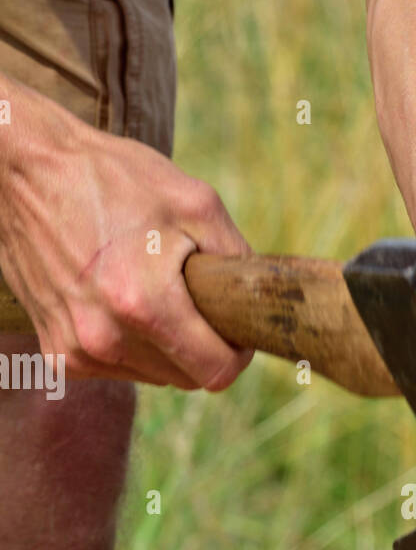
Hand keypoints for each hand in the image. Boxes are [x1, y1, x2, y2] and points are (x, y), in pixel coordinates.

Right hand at [0, 79, 251, 389]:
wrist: (26, 170)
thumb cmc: (113, 178)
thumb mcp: (195, 202)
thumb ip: (237, 259)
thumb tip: (256, 305)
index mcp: (145, 304)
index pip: (217, 373)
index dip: (236, 353)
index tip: (234, 327)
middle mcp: (106, 338)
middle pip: (187, 379)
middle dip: (201, 346)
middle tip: (192, 297)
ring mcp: (78, 349)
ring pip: (154, 376)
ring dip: (165, 346)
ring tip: (148, 288)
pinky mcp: (58, 353)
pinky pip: (119, 368)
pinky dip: (131, 344)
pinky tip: (118, 300)